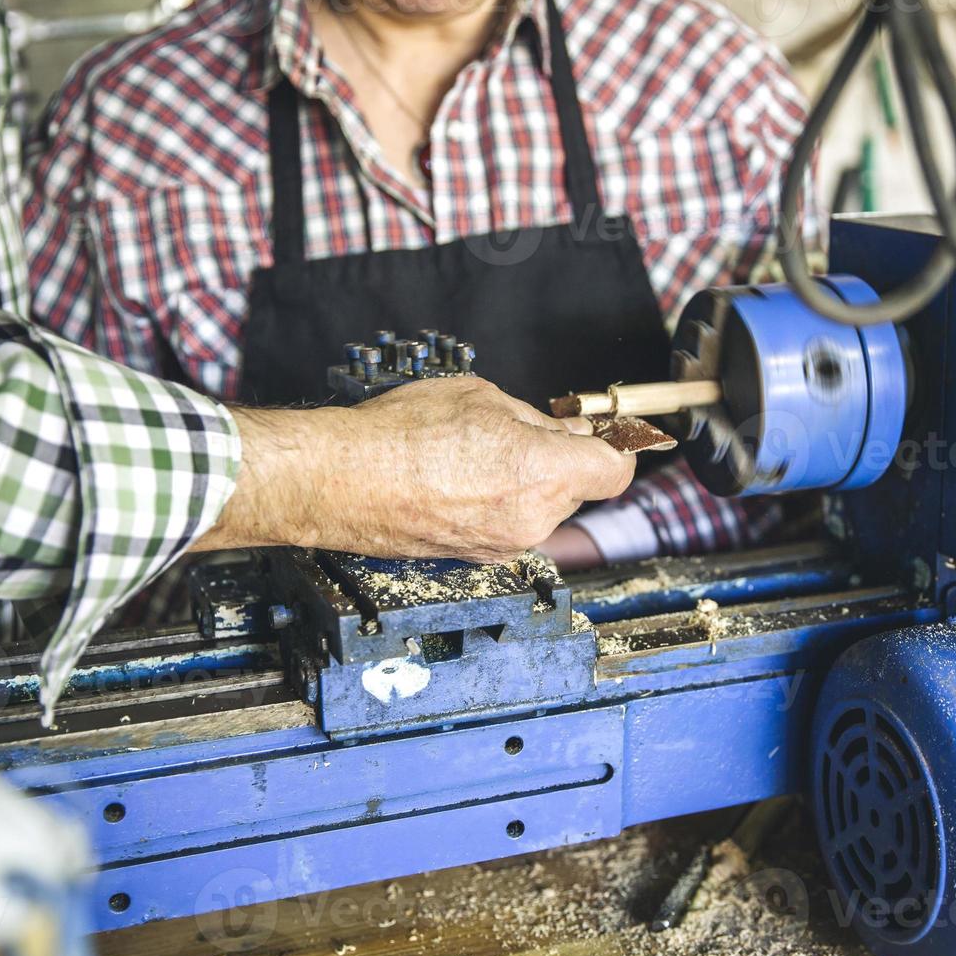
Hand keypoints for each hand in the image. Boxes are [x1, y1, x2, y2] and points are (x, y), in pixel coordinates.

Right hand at [193, 378, 635, 562]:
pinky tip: (456, 480)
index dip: (616, 448)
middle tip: (526, 431)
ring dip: (526, 483)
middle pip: (577, 489)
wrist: (339, 481)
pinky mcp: (476, 557)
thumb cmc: (400, 434)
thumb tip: (561, 431)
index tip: (612, 435)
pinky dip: (496, 503)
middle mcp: (531, 518)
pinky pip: (507, 525)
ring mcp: (503, 544)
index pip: (615, 471)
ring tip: (474, 454)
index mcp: (542, 472)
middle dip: (561, 460)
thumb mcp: (482, 398)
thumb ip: (534, 420)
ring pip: (540, 508)